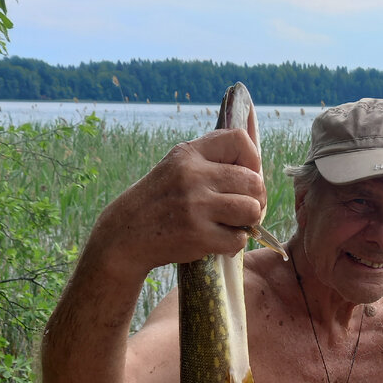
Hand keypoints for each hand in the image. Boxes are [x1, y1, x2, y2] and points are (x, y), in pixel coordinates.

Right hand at [94, 127, 267, 276]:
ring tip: (234, 224)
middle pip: (253, 181)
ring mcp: (196, 206)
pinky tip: (220, 240)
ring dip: (249, 222)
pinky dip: (234, 243)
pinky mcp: (198, 235)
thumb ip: (211, 160)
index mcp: (189, 153)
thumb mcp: (177, 167)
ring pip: (251, 210)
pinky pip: (239, 239)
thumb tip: (257, 163)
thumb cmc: (160, 200)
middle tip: (245, 209)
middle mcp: (193, 175)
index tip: (246, 176)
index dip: (253, 160)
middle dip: (256, 198)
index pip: (240, 140)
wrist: (126, 234)